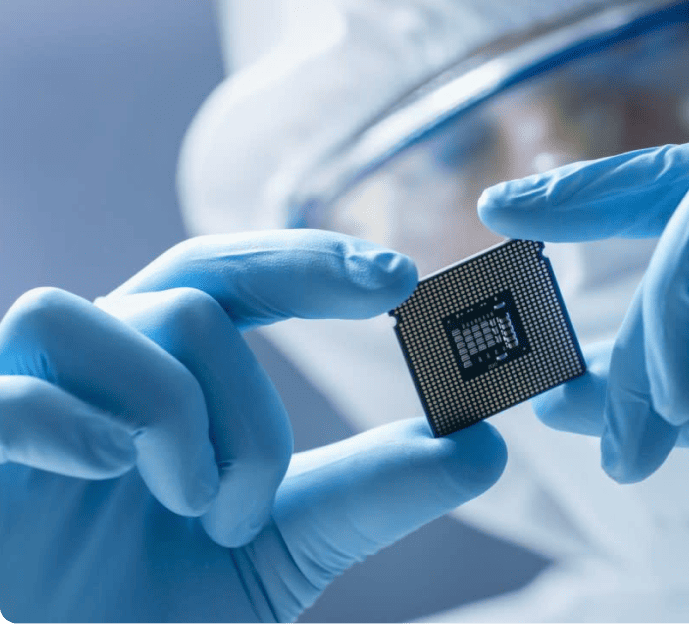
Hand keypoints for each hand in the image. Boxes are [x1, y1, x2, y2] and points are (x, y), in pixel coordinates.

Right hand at [0, 230, 505, 622]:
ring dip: (178, 413)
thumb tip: (483, 444)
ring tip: (191, 512)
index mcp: (166, 381)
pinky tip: (109, 475)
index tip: (398, 278)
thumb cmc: (153, 612)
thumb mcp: (279, 550)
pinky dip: (76, 424)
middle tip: (258, 499)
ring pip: (115, 319)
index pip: (236, 278)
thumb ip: (369, 494)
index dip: (311, 260)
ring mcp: (24, 403)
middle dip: (250, 392)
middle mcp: (97, 373)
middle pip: (193, 292)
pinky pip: (12, 392)